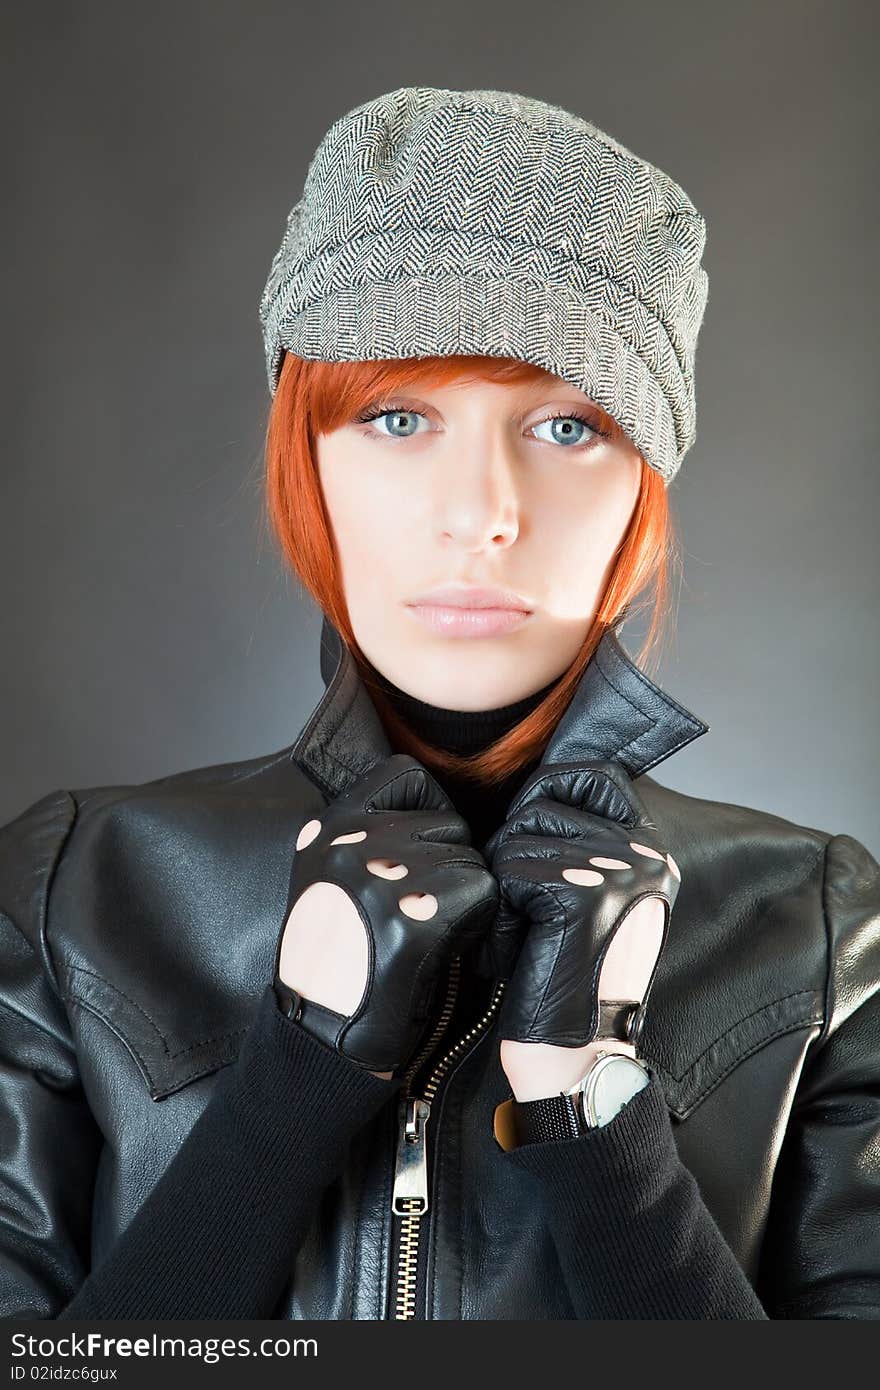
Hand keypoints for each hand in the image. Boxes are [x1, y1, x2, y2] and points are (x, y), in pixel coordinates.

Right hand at [272, 753, 498, 1078]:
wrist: (320, 1032)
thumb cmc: (333, 960)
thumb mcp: (327, 878)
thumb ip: (366, 837)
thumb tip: (433, 812)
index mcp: (329, 828)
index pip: (406, 775)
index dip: (429, 812)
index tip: (421, 852)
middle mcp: (353, 842)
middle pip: (450, 823)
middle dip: (450, 864)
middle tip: (424, 909)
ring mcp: (383, 877)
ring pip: (472, 861)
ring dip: (464, 898)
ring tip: (429, 933)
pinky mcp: (414, 918)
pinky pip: (483, 894)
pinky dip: (477, 923)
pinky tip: (446, 948)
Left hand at [483, 760, 680, 1100]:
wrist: (577, 1053)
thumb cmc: (566, 976)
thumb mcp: (590, 895)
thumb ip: (582, 841)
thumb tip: (538, 782)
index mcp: (650, 849)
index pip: (591, 773)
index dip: (548, 797)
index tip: (538, 855)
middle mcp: (644, 852)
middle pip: (541, 800)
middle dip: (516, 849)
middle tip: (531, 908)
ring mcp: (618, 869)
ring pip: (516, 836)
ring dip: (505, 888)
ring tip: (531, 934)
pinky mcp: (584, 893)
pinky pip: (509, 872)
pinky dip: (503, 915)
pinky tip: (525, 951)